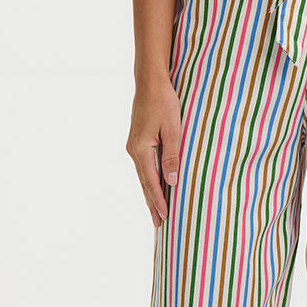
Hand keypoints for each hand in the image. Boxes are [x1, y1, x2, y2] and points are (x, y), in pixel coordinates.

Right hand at [127, 76, 182, 228]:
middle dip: (152, 204)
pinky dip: (150, 179)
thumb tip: (171, 181)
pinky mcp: (139, 140)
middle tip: (159, 225)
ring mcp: (134, 145)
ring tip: (157, 210)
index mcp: (140, 149)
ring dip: (150, 193)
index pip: (151, 182)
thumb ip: (172, 155)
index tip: (164, 218)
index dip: (158, 201)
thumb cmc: (164, 102)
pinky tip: (155, 185)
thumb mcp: (173, 128)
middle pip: (144, 183)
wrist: (150, 82)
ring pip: (143, 175)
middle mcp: (134, 150)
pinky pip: (145, 166)